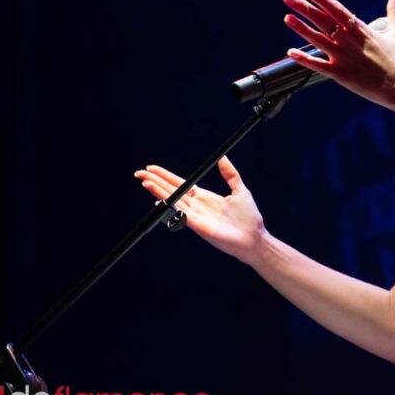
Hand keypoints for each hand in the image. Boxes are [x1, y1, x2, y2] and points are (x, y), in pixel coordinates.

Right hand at [135, 156, 265, 264]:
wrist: (255, 238)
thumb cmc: (248, 217)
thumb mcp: (239, 190)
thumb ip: (230, 174)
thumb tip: (222, 156)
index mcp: (204, 197)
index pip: (180, 184)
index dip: (166, 176)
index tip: (152, 168)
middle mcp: (197, 206)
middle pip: (172, 191)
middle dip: (155, 181)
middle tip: (139, 173)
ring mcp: (196, 217)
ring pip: (174, 202)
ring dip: (159, 192)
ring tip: (146, 183)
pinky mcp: (200, 227)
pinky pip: (182, 216)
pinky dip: (172, 209)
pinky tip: (161, 202)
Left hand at [281, 0, 394, 109]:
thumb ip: (393, 9)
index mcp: (362, 29)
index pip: (336, 8)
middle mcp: (350, 41)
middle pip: (322, 20)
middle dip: (303, 7)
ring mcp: (344, 58)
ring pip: (317, 40)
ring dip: (301, 28)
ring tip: (286, 17)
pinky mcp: (341, 75)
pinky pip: (318, 66)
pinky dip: (304, 59)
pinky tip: (290, 52)